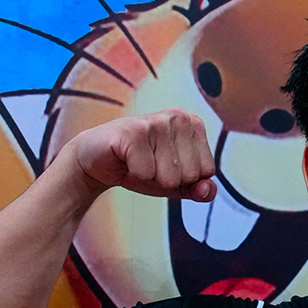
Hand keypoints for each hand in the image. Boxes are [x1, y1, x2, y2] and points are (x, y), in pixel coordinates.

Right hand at [64, 109, 215, 203]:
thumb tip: (208, 191)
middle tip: (149, 164)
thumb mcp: (174, 182)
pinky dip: (134, 174)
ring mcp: (156, 121)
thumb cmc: (139, 166)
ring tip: (137, 161)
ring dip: (150, 177)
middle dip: (167, 179)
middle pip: (190, 175)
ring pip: (169, 177)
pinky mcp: (133, 131)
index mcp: (193, 124)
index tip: (165, 165)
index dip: (184, 178)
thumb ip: (197, 188)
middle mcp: (179, 117)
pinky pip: (146, 173)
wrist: (98, 159)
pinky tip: (125, 158)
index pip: (207, 171)